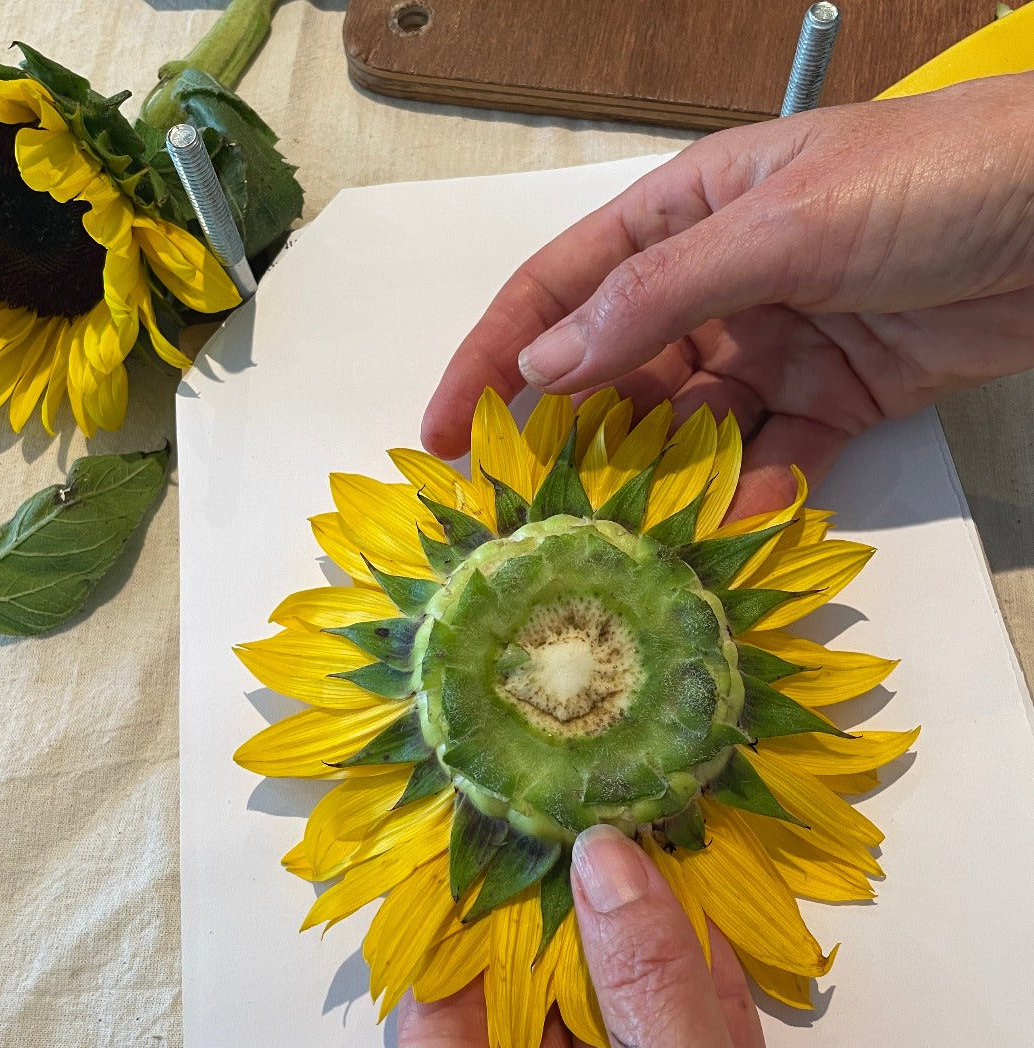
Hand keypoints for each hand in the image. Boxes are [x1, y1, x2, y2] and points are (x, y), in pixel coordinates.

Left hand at [397, 826, 800, 1047]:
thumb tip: (605, 863)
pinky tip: (708, 930)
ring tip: (640, 856)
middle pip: (532, 1040)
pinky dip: (702, 1010)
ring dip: (636, 957)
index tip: (481, 844)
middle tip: (572, 832)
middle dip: (559, 934)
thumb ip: (649, 1015)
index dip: (461, 941)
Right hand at [423, 74, 1033, 515]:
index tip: (443, 433)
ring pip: (691, 427)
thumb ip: (658, 296)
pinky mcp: (836, 396)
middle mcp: (716, 284)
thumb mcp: (782, 226)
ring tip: (631, 537)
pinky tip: (748, 520)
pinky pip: (775, 455)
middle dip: (575, 438)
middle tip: (530, 513)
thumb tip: (545, 362)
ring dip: (665, 479)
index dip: (493, 356)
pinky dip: (759, 491)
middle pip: (616, 371)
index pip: (560, 290)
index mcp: (684, 218)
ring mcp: (774, 344)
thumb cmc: (933, 180)